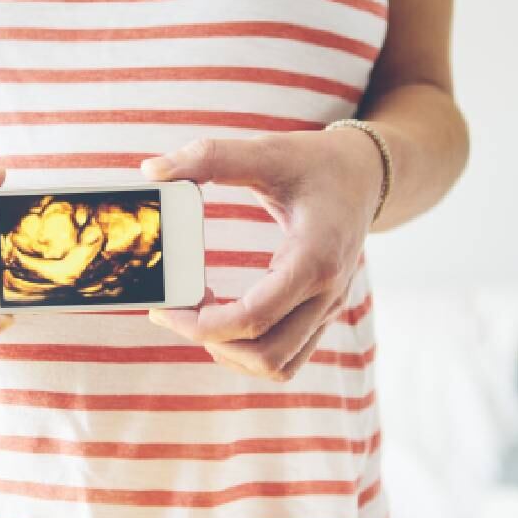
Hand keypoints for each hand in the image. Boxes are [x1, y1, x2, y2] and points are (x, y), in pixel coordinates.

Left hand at [140, 129, 382, 381]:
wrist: (365, 175)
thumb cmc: (316, 163)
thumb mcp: (266, 151)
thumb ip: (209, 157)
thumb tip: (152, 170)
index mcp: (314, 258)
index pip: (255, 318)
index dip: (202, 324)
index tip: (165, 307)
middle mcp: (326, 294)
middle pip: (266, 356)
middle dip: (211, 343)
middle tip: (178, 311)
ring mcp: (327, 309)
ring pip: (277, 366)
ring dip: (231, 353)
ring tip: (201, 314)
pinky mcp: (321, 315)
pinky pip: (286, 358)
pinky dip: (249, 352)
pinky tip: (224, 317)